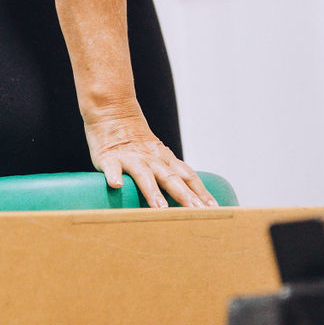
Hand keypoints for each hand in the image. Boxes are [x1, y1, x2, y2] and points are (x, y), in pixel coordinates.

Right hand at [83, 106, 215, 209]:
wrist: (113, 112)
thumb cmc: (135, 140)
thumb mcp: (157, 154)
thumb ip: (168, 174)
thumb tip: (186, 200)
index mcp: (165, 160)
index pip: (188, 176)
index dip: (201, 192)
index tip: (214, 208)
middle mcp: (152, 159)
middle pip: (171, 179)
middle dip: (185, 196)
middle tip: (196, 213)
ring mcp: (131, 158)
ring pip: (144, 175)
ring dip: (152, 192)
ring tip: (160, 208)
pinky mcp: (109, 158)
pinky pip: (112, 167)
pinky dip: (114, 176)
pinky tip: (116, 185)